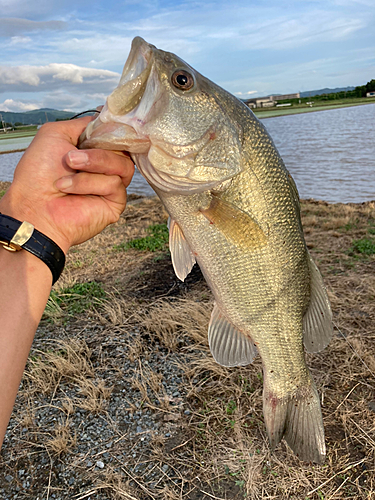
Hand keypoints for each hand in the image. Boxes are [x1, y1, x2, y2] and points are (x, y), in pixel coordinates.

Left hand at [0, 117, 133, 253]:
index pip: (116, 136)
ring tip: (69, 168)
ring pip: (124, 165)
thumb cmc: (38, 174)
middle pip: (124, 149)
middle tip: (71, 158)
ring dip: (94, 163)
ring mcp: (111, 185)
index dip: (113, 131)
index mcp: (93, 151)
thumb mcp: (56, 133)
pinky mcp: (115, 203)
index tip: (104, 129)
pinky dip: (90, 183)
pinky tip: (70, 189)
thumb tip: (107, 120)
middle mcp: (104, 168)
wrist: (33, 205)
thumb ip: (84, 124)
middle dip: (98, 150)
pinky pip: (115, 184)